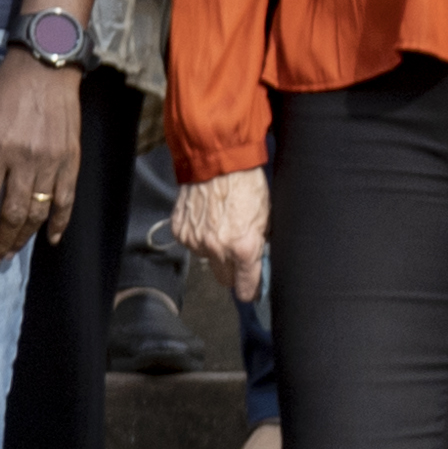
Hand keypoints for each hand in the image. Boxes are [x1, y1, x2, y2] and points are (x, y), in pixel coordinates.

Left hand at [0, 48, 87, 265]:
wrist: (47, 68)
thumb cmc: (5, 93)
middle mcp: (26, 160)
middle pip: (12, 215)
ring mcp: (52, 162)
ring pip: (38, 212)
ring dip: (23, 238)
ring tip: (9, 253)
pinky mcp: (72, 160)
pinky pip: (66, 200)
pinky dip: (59, 223)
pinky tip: (50, 239)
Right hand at [173, 165, 267, 301]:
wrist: (217, 160)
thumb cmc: (247, 184)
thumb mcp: (266, 217)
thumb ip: (262, 246)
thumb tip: (261, 264)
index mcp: (243, 248)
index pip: (245, 289)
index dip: (251, 289)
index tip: (252, 286)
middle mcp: (217, 249)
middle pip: (224, 280)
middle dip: (233, 271)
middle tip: (238, 254)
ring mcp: (195, 241)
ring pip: (207, 261)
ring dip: (214, 251)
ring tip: (221, 226)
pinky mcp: (180, 231)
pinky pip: (191, 245)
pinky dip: (199, 237)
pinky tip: (207, 219)